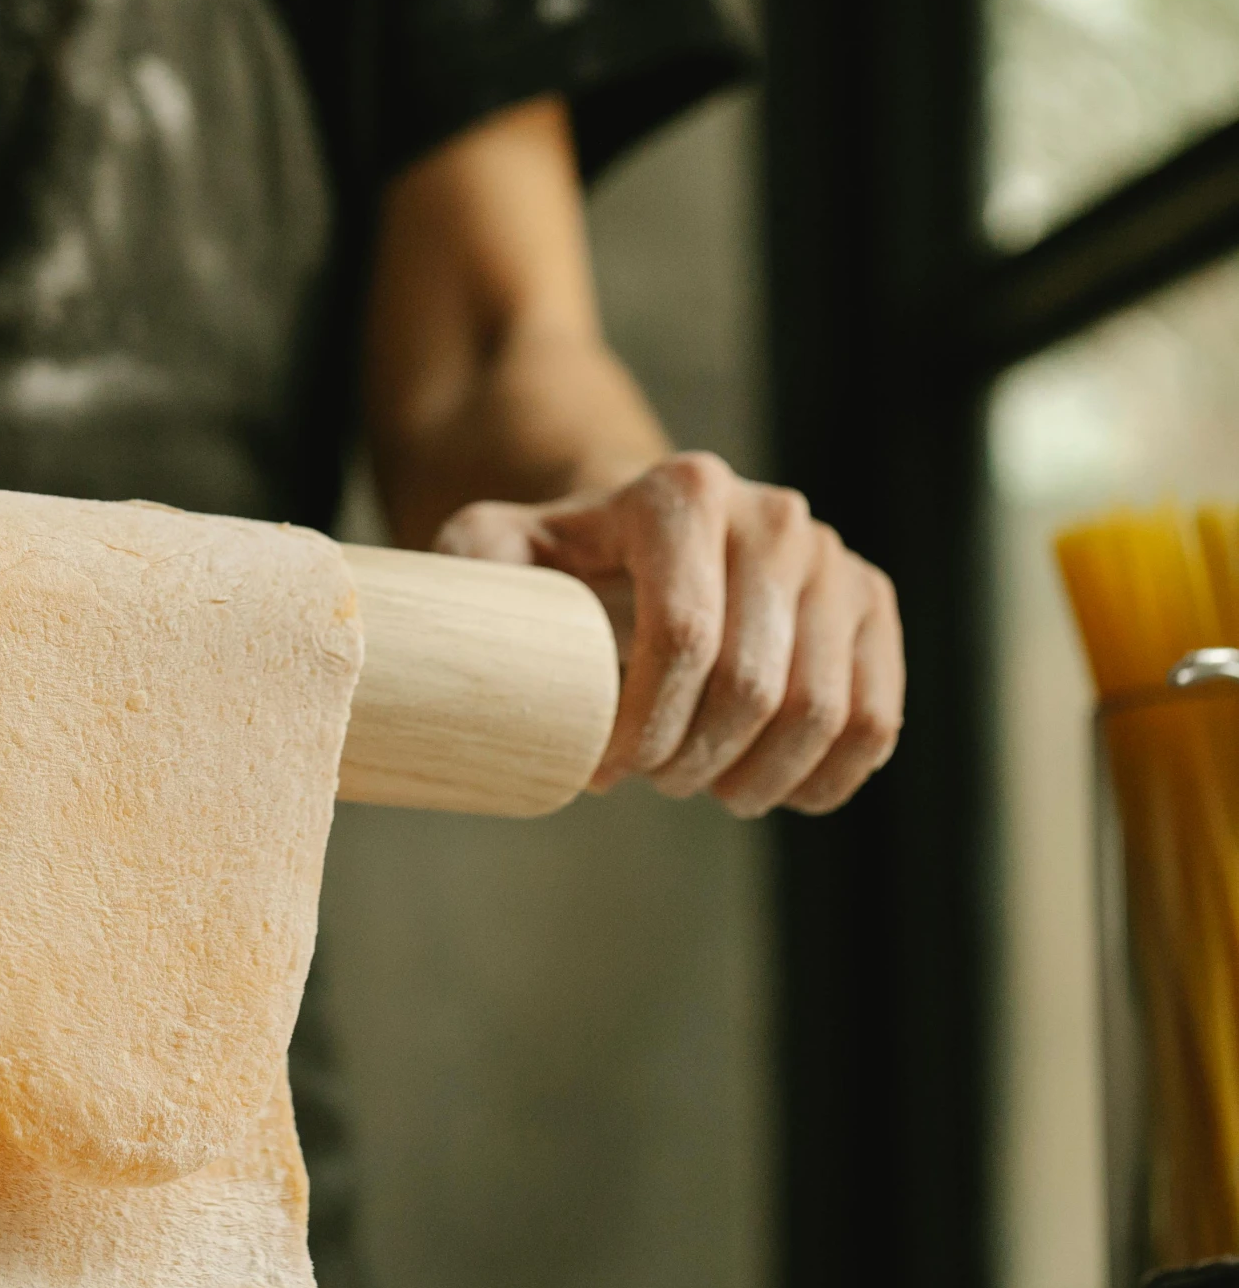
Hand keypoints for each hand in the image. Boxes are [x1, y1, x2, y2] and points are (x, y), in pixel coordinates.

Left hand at [436, 452, 903, 816]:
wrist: (623, 532)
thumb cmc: (546, 558)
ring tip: (704, 789)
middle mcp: (772, 513)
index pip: (685, 638)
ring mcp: (830, 556)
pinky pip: (877, 713)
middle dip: (695, 760)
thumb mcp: (486, 550)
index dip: (644, 730)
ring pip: (824, 707)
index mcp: (681, 492)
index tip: (599, 772)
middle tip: (648, 783)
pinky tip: (779, 795)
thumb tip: (410, 642)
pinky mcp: (869, 601)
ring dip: (760, 776)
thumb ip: (459, 576)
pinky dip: (831, 774)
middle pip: (755, 682)